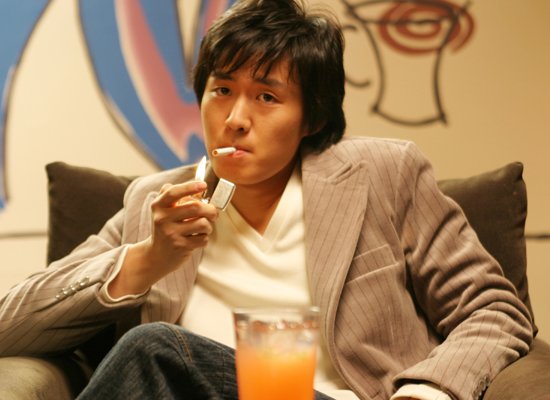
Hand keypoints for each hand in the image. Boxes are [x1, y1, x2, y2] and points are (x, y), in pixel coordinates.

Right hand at [109, 180, 217, 296]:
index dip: (190, 186)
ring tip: (203, 228)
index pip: (174, 192)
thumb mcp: (162, 210)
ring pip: (203, 224)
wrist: (156, 256)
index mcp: (158, 206)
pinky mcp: (180, 247)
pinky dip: (204, 238)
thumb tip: (195, 185)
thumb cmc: (165, 228)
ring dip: (209, 226)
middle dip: (210, 209)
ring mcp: (171, 234)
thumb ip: (172, 194)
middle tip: (213, 213)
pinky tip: (197, 239)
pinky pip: (203, 239)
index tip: (204, 185)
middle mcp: (162, 219)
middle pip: (195, 207)